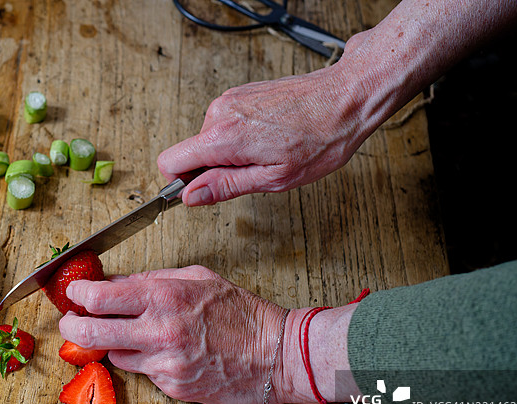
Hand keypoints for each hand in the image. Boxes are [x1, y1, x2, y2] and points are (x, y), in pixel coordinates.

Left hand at [57, 266, 289, 403]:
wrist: (277, 355)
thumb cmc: (242, 314)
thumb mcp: (198, 278)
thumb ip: (152, 280)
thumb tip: (115, 282)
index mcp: (164, 297)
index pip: (99, 297)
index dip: (77, 294)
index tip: (74, 293)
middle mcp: (159, 331)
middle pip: (89, 333)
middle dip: (70, 326)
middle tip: (69, 321)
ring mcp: (164, 364)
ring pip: (113, 356)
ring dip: (113, 345)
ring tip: (130, 334)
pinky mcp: (172, 388)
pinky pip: (142, 373)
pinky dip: (144, 361)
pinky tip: (164, 352)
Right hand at [157, 59, 371, 206]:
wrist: (346, 98)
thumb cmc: (321, 138)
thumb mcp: (273, 178)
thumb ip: (226, 186)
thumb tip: (191, 196)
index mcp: (224, 136)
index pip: (170, 161)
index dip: (180, 183)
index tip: (204, 191)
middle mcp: (221, 112)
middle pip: (191, 153)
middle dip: (215, 169)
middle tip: (255, 172)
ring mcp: (231, 99)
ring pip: (210, 140)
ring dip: (232, 153)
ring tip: (269, 152)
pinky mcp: (242, 94)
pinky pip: (226, 125)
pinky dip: (241, 137)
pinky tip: (271, 138)